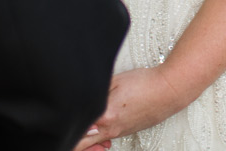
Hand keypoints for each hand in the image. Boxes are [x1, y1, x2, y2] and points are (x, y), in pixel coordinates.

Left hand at [72, 66, 188, 150]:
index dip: (64, 132)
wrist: (169, 90)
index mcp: (104, 116)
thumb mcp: (114, 81)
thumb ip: (93, 92)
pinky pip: (106, 138)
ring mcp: (119, 132)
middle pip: (82, 146)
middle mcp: (111, 129)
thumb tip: (77, 98)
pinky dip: (97, 138)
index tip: (56, 128)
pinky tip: (97, 127)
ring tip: (77, 132)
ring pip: (94, 145)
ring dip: (84, 141)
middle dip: (72, 141)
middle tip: (64, 135)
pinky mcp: (127, 131)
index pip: (76, 134)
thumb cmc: (145, 83)